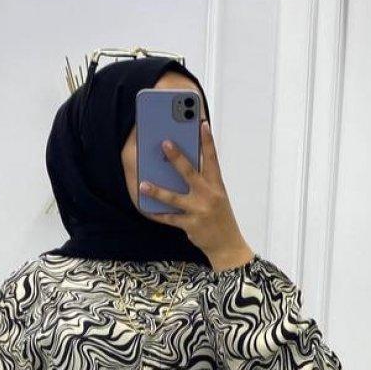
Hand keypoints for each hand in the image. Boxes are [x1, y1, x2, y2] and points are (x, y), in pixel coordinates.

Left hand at [138, 120, 254, 270]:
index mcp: (217, 185)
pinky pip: (170, 218)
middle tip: (164, 143)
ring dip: (157, 191)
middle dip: (177, 157)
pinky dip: (158, 214)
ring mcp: (199, 211)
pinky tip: (146, 209)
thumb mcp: (217, 196)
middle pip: (190, 173)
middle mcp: (209, 196)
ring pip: (174, 198)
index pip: (213, 159)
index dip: (207, 141)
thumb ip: (203, 182)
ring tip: (143, 184)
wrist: (227, 245)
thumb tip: (181, 167)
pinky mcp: (191, 226)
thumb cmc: (220, 217)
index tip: (202, 124)